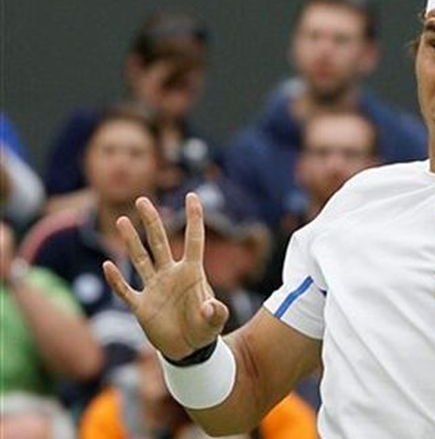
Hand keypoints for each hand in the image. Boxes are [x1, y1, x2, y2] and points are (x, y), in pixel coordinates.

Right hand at [103, 194, 227, 359]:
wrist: (189, 350)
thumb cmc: (205, 330)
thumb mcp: (214, 322)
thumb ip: (216, 313)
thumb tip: (211, 307)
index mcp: (191, 273)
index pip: (193, 240)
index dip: (194, 218)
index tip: (192, 196)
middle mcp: (171, 275)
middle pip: (159, 242)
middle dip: (151, 221)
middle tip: (142, 199)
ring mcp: (154, 288)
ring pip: (140, 259)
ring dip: (131, 241)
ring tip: (123, 220)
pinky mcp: (142, 305)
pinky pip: (126, 290)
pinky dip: (117, 280)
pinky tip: (108, 265)